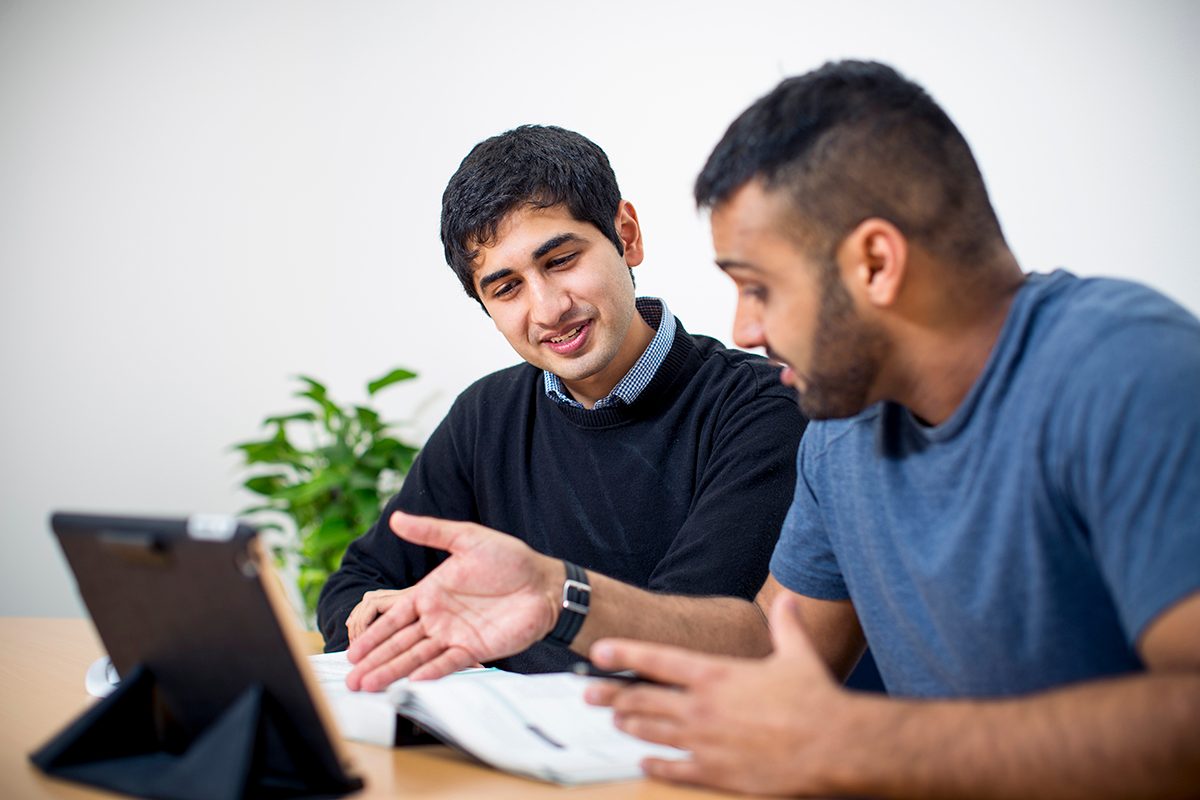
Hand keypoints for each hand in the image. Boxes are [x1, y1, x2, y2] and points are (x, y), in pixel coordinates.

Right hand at [345, 511, 562, 689]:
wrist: (544, 583)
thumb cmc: (509, 558)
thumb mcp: (467, 538)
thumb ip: (432, 532)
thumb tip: (397, 517)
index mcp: (431, 593)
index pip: (394, 618)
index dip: (374, 635)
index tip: (353, 651)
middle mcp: (438, 617)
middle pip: (399, 643)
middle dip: (375, 661)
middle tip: (351, 681)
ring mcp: (455, 635)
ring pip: (417, 657)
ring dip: (393, 671)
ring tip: (369, 686)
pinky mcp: (475, 649)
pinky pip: (448, 663)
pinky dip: (430, 673)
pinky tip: (411, 683)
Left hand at [586, 594, 876, 795]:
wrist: (834, 745)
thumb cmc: (816, 698)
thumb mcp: (797, 653)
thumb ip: (785, 625)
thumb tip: (788, 599)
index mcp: (716, 674)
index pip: (658, 659)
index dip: (625, 653)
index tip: (599, 651)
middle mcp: (703, 707)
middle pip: (643, 698)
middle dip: (611, 694)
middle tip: (587, 693)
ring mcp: (706, 742)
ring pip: (653, 732)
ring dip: (629, 724)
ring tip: (613, 719)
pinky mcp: (717, 772)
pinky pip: (675, 769)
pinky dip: (655, 764)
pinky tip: (643, 760)